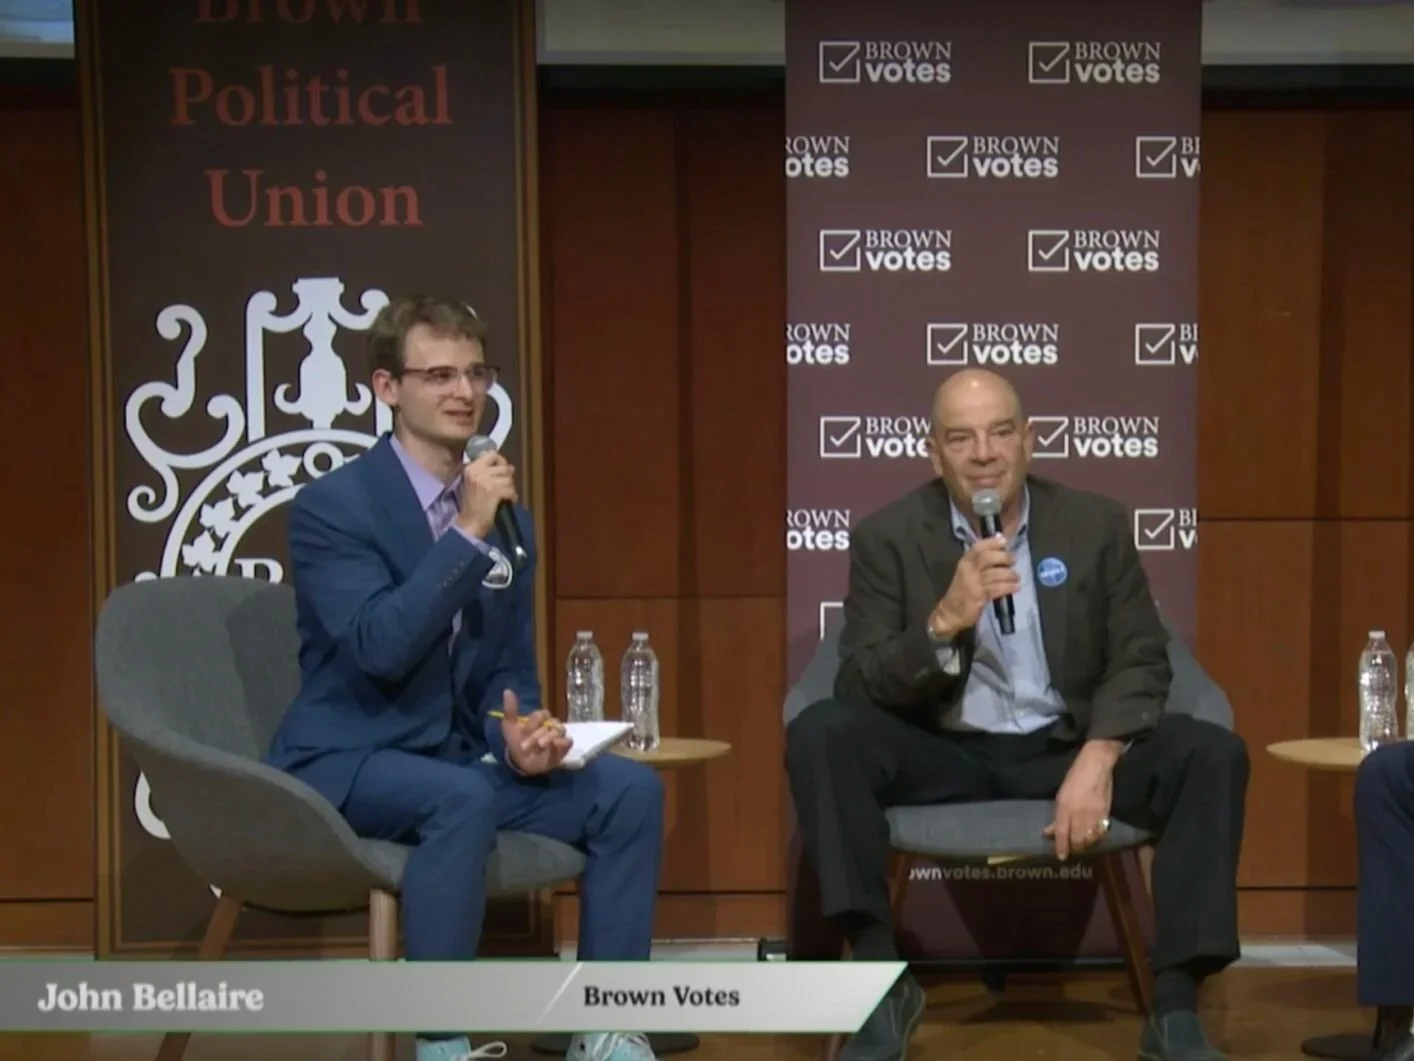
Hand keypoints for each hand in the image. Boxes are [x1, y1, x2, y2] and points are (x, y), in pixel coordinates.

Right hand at [456, 451, 516, 538]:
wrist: (470, 522)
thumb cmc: (473, 504)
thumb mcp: (475, 483)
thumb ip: (487, 472)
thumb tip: (508, 466)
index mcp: (471, 467)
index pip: (492, 454)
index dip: (501, 461)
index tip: (503, 471)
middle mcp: (477, 471)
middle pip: (503, 467)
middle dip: (507, 478)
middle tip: (504, 487)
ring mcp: (485, 480)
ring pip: (509, 479)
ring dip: (510, 488)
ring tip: (504, 496)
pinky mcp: (494, 491)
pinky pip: (511, 490)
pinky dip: (512, 497)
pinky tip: (507, 502)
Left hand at [499, 689, 572, 774]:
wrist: (520, 761)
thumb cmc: (516, 741)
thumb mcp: (509, 726)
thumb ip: (510, 709)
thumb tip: (507, 690)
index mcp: (540, 718)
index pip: (542, 714)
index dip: (532, 722)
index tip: (521, 731)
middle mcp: (550, 725)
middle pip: (550, 723)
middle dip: (536, 735)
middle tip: (524, 746)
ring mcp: (557, 736)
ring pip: (559, 731)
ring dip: (549, 738)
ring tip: (540, 746)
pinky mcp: (563, 748)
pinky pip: (568, 741)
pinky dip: (563, 743)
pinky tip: (554, 745)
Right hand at [928, 535, 1019, 638]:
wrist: (951, 612)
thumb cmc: (962, 591)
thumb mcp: (968, 573)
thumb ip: (981, 562)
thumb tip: (1000, 546)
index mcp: (965, 562)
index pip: (978, 547)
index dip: (992, 542)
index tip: (1004, 541)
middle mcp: (968, 570)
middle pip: (988, 558)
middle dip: (1004, 558)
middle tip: (1013, 562)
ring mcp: (973, 583)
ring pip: (995, 574)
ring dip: (1010, 574)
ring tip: (1017, 577)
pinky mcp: (979, 596)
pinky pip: (997, 589)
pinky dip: (1009, 587)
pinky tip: (1016, 587)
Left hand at [1043, 743, 1119, 859]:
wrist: (1096, 766)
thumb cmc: (1075, 777)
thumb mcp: (1061, 796)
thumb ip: (1058, 816)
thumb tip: (1050, 831)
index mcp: (1065, 807)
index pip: (1062, 832)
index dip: (1061, 846)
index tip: (1061, 857)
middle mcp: (1079, 813)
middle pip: (1077, 839)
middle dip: (1074, 848)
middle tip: (1072, 851)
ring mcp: (1093, 814)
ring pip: (1089, 839)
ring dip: (1085, 845)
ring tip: (1081, 846)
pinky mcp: (1106, 814)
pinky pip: (1100, 832)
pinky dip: (1096, 838)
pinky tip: (1093, 838)